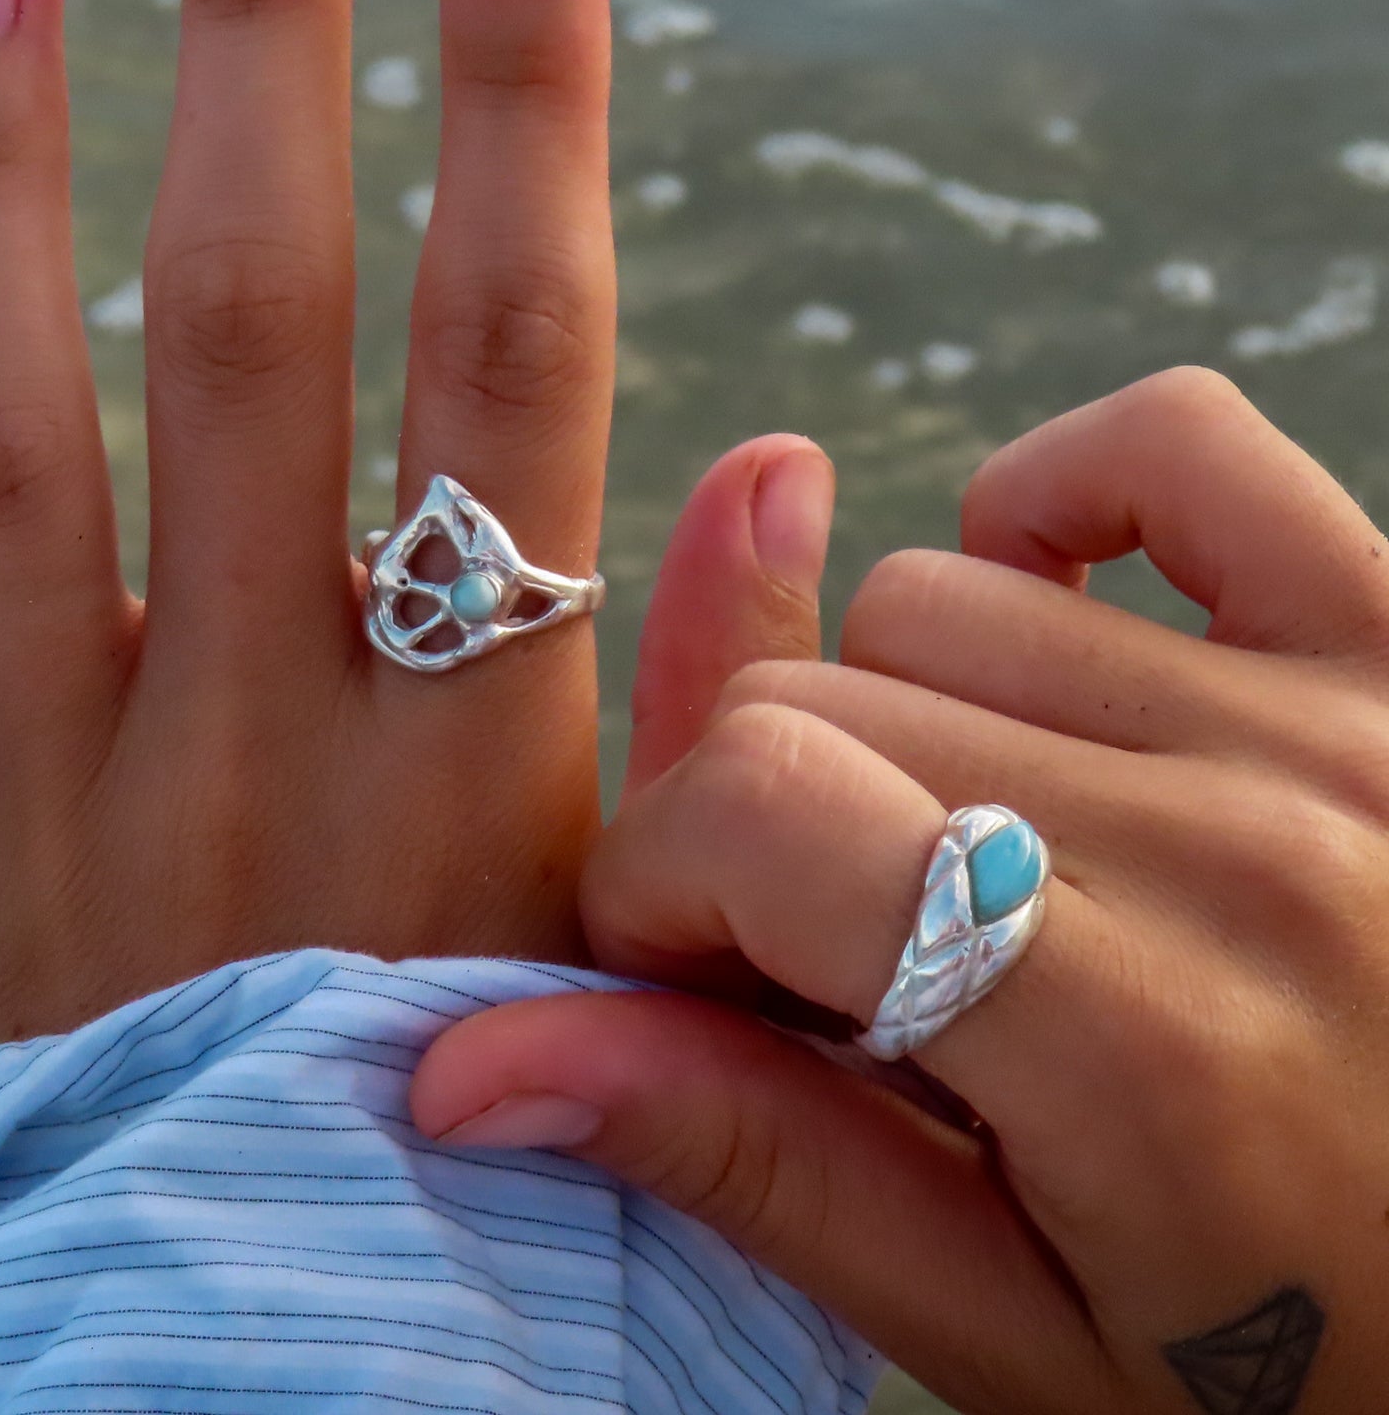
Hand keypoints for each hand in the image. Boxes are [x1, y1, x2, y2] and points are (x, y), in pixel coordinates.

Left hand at [0, 0, 636, 1112]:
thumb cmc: (509, 1187)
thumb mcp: (666, 980)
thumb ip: (717, 724)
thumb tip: (769, 458)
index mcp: (475, 759)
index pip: (517, 363)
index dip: (526, 112)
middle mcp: (252, 744)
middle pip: (260, 329)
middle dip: (275, 40)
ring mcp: (44, 809)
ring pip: (1, 440)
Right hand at [413, 368, 1388, 1414]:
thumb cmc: (1306, 1366)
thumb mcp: (1014, 1330)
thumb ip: (748, 1160)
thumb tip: (467, 1065)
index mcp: (1139, 1047)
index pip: (758, 808)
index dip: (651, 875)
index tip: (679, 960)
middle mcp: (1245, 842)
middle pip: (816, 696)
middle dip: (752, 825)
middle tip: (828, 948)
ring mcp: (1337, 718)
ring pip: (932, 588)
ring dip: (883, 717)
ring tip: (957, 847)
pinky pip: (1169, 445)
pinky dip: (1052, 499)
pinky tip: (1041, 619)